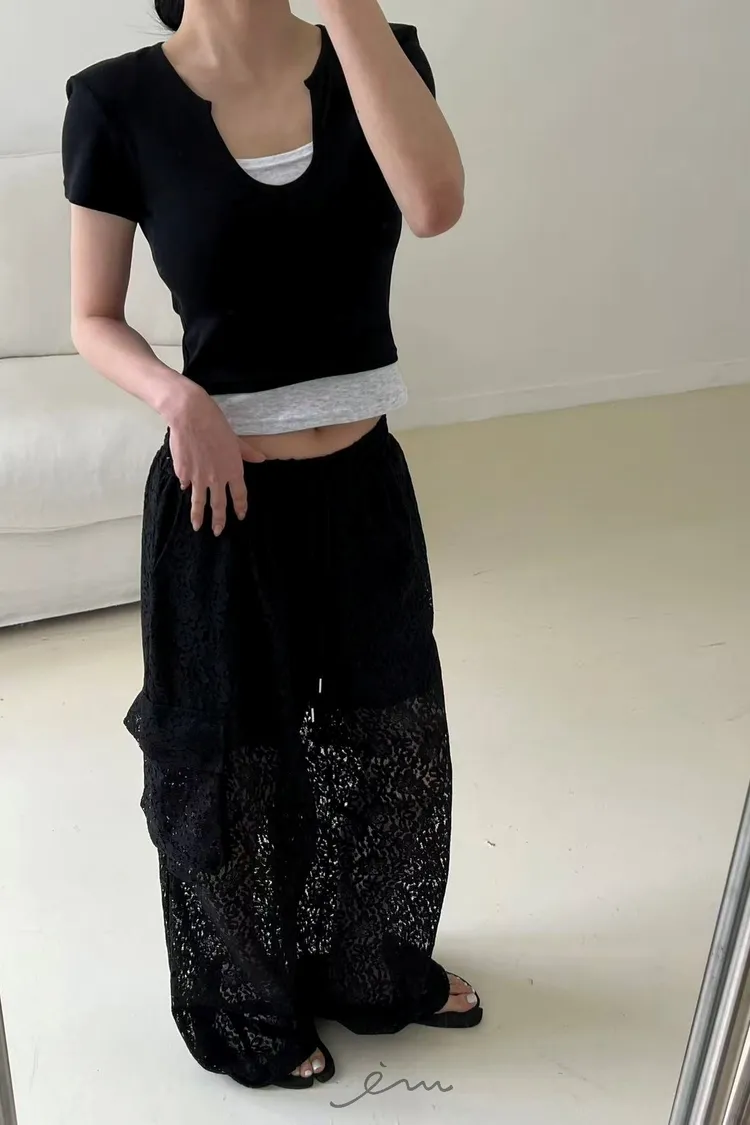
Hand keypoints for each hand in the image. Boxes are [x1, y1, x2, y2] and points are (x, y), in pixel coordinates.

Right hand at [166, 384, 264, 535]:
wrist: (191, 416)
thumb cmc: (215, 424)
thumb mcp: (236, 439)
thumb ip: (247, 453)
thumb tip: (261, 458)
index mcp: (233, 470)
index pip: (239, 494)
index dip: (240, 506)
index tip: (240, 516)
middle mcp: (217, 478)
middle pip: (219, 504)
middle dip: (219, 520)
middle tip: (218, 531)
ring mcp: (199, 477)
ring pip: (199, 502)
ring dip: (198, 516)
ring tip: (198, 527)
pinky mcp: (183, 473)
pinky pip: (185, 484)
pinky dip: (186, 487)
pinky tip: (185, 491)